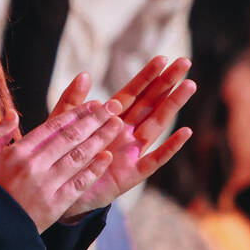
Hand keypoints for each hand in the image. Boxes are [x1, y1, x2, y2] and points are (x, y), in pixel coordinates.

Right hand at [0, 102, 124, 232]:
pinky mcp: (54, 206)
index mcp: (17, 152)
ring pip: (79, 156)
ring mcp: (46, 186)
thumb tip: (12, 114)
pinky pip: (79, 184)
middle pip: (71, 137)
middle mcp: (34, 165)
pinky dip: (94, 169)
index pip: (53, 126)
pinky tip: (107, 157)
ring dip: (100, 139)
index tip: (93, 103)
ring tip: (117, 125)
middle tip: (114, 106)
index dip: (76, 113)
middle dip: (95, 120)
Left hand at [60, 57, 195, 217]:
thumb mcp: (63, 126)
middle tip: (184, 62)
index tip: (162, 58)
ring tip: (189, 85)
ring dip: (172, 105)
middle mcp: (126, 132)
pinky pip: (155, 159)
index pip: (132, 93)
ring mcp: (132, 152)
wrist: (60, 192)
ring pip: (157, 124)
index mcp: (110, 118)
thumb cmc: (64, 156)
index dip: (147, 76)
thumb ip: (73, 102)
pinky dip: (170, 147)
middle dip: (167, 83)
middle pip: (150, 103)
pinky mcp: (132, 174)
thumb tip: (84, 73)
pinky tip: (184, 132)